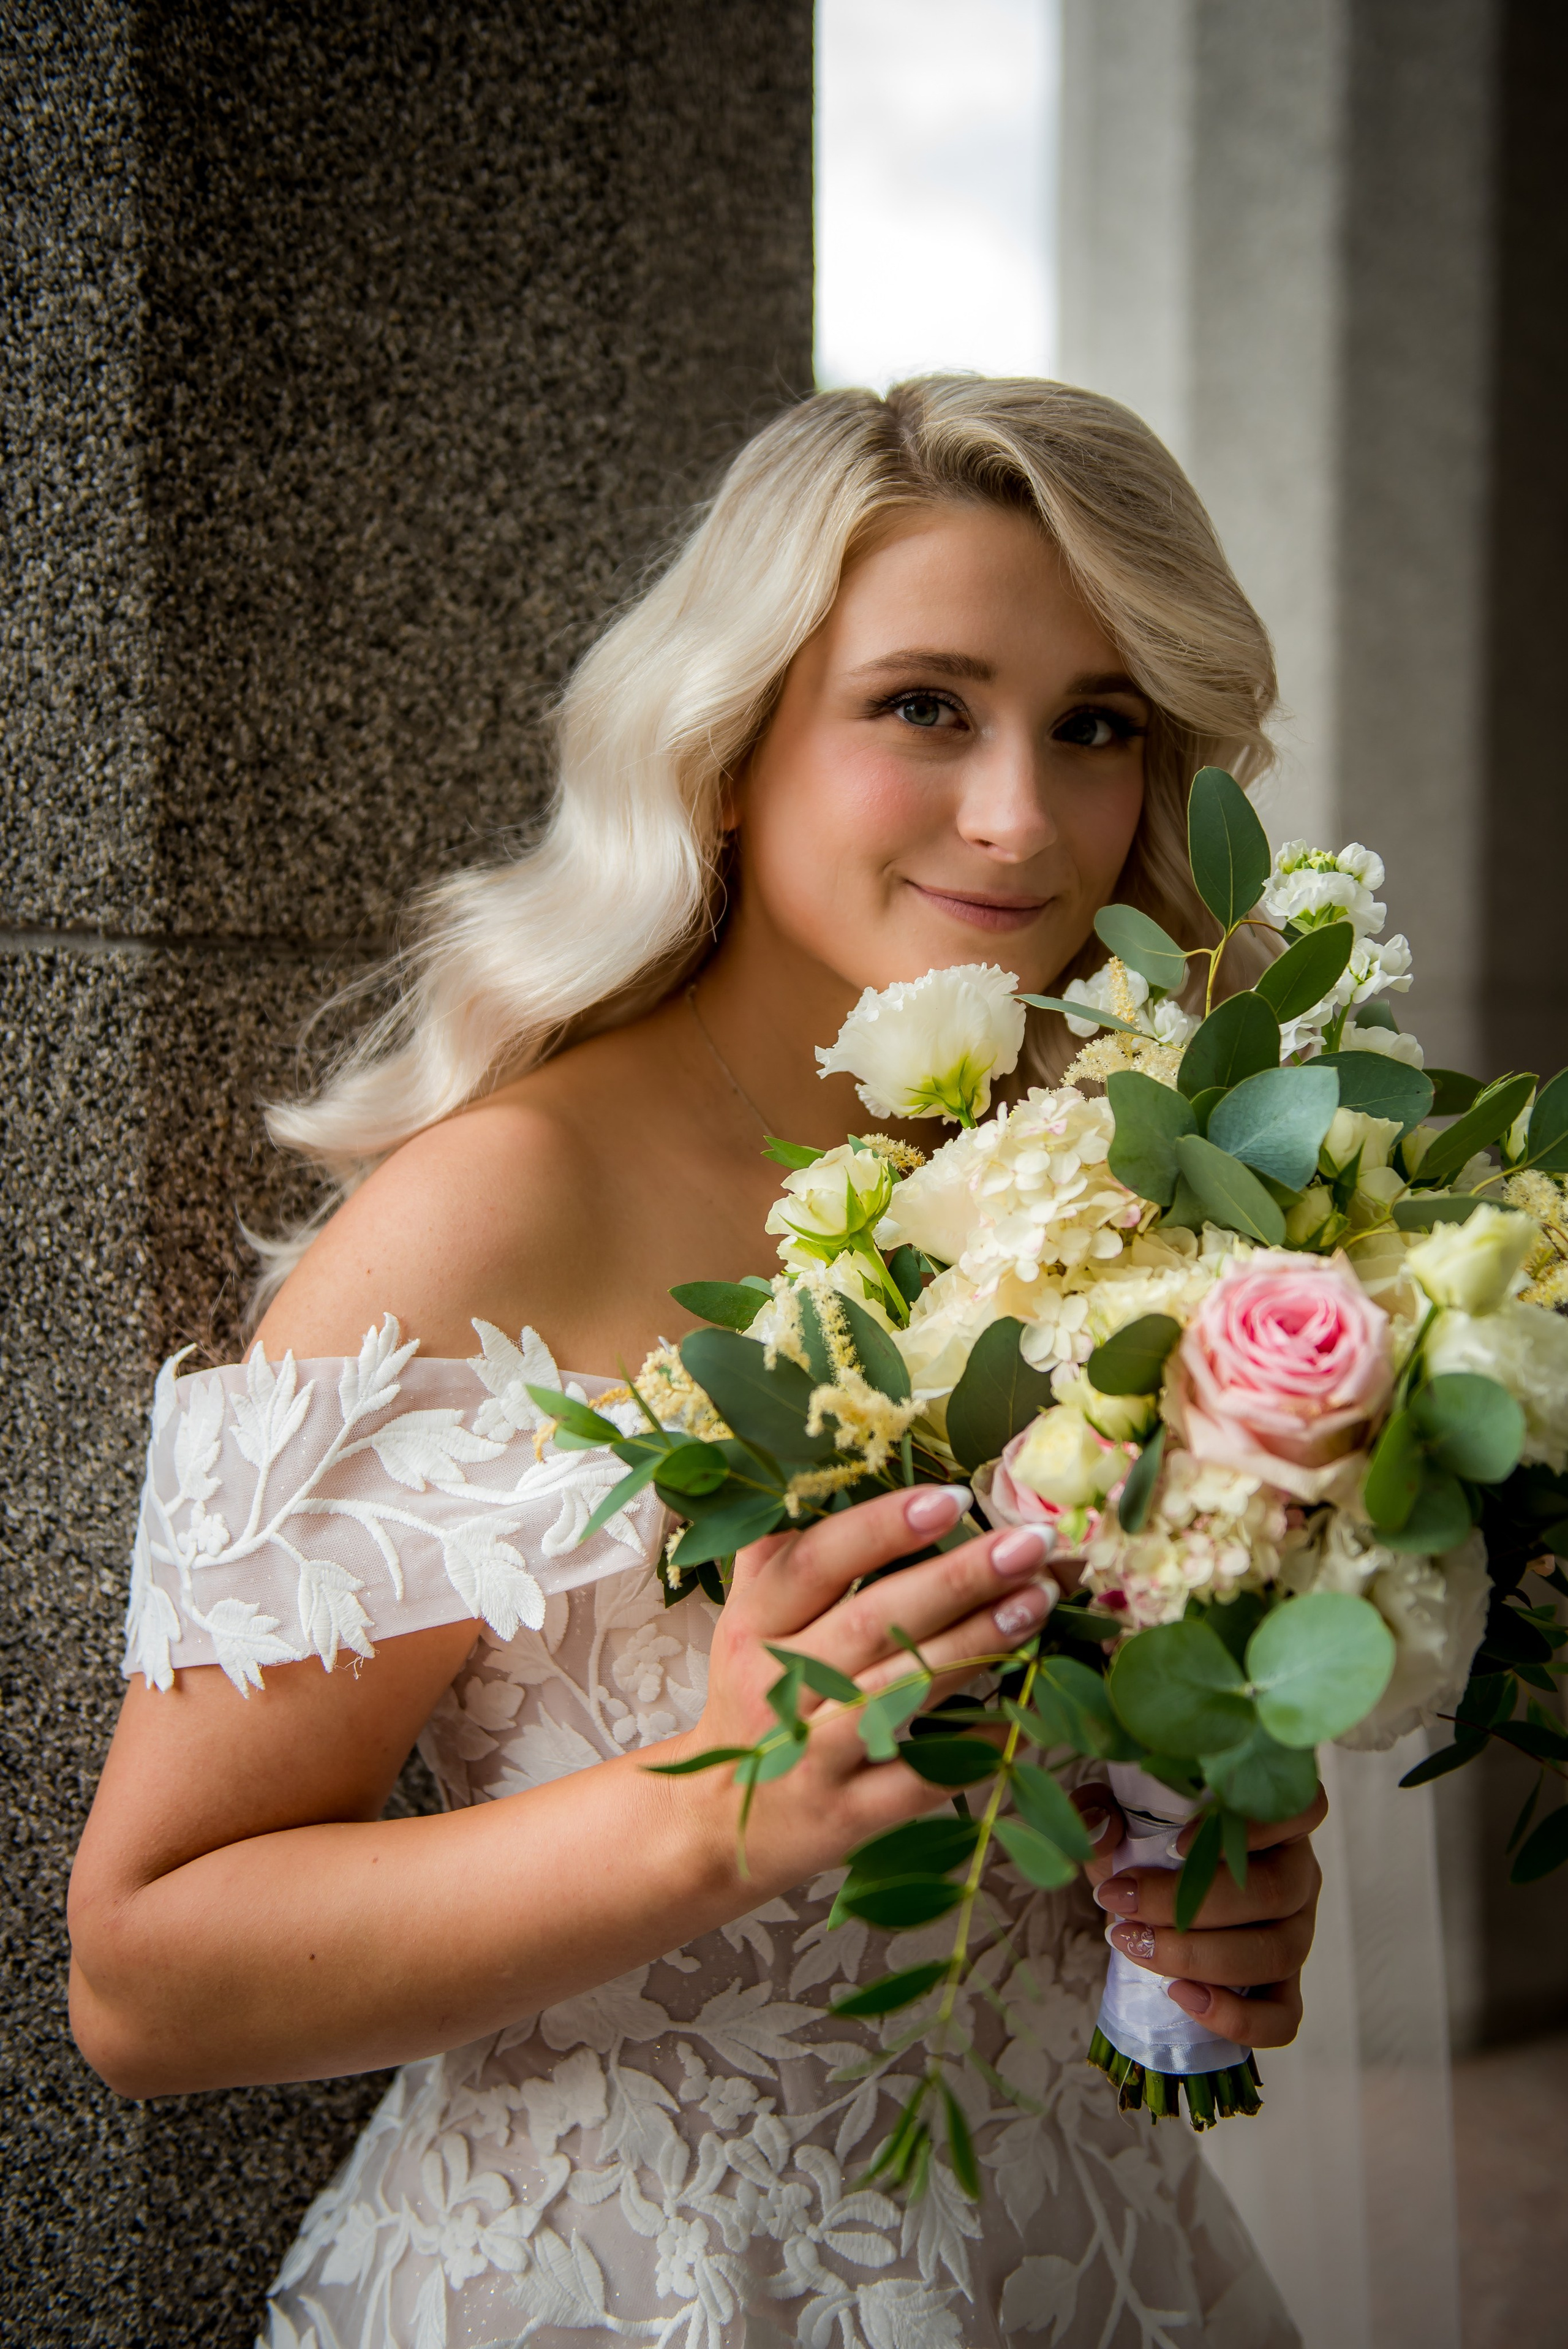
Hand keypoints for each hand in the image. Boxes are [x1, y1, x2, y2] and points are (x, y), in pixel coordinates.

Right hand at [672, 1483, 1062, 1894]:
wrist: (712, 1823)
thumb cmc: (753, 1699)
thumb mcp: (748, 1620)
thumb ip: (784, 1549)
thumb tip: (835, 1466)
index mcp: (753, 1625)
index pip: (816, 1563)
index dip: (882, 1528)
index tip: (951, 1500)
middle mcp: (777, 1686)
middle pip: (871, 1622)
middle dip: (958, 1578)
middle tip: (1029, 1544)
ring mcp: (809, 1755)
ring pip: (900, 1693)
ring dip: (977, 1645)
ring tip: (1040, 1602)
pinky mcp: (846, 1816)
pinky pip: (921, 1778)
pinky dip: (975, 1747)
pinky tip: (1025, 1714)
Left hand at [1070, 1781, 1326, 2051]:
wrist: (1146, 1905)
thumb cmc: (1145, 1849)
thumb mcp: (1117, 1820)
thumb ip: (1100, 1809)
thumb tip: (1102, 1828)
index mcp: (1272, 1822)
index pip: (1303, 1808)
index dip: (1254, 1825)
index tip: (1178, 1845)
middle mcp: (1296, 1875)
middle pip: (1274, 1891)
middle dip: (1189, 1903)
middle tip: (1121, 1902)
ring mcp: (1296, 1935)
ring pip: (1277, 1952)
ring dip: (1199, 1956)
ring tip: (1133, 1944)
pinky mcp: (1284, 1990)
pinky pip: (1281, 2017)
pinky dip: (1236, 2017)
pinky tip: (1181, 1996)